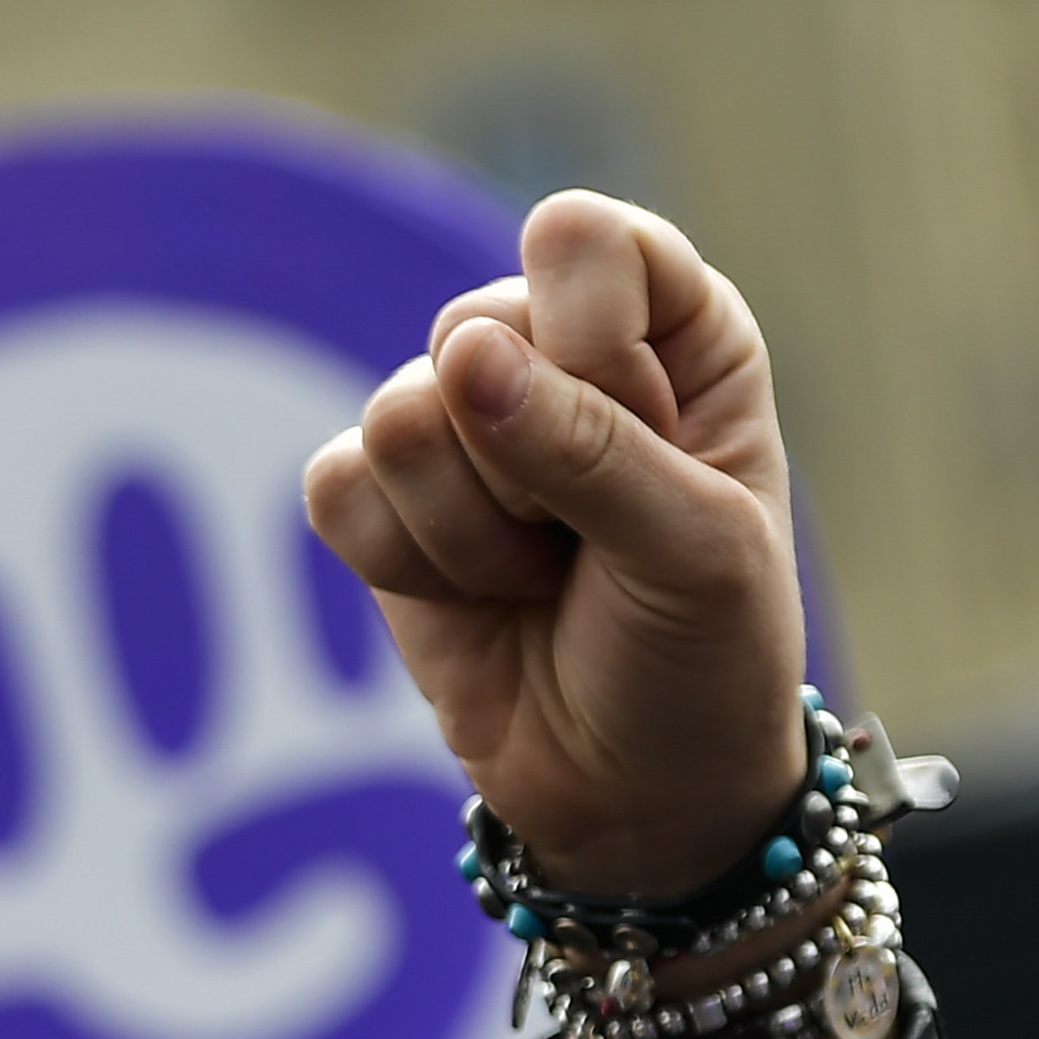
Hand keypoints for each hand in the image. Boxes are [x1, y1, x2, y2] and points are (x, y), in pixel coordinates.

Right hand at [302, 192, 804, 900]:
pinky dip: (402, 564)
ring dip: (469, 533)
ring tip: (537, 581)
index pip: (582, 244)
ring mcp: (462, 428)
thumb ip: (588, 446)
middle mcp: (559, 355)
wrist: (635, 794)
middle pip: (471, 328)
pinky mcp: (383, 506)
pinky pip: (335, 488)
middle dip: (525, 466)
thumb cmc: (703, 656)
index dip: (590, 345)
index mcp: (672, 327)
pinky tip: (472, 601)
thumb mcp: (692, 549)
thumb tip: (459, 358)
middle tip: (588, 545)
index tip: (643, 441)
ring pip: (395, 417)